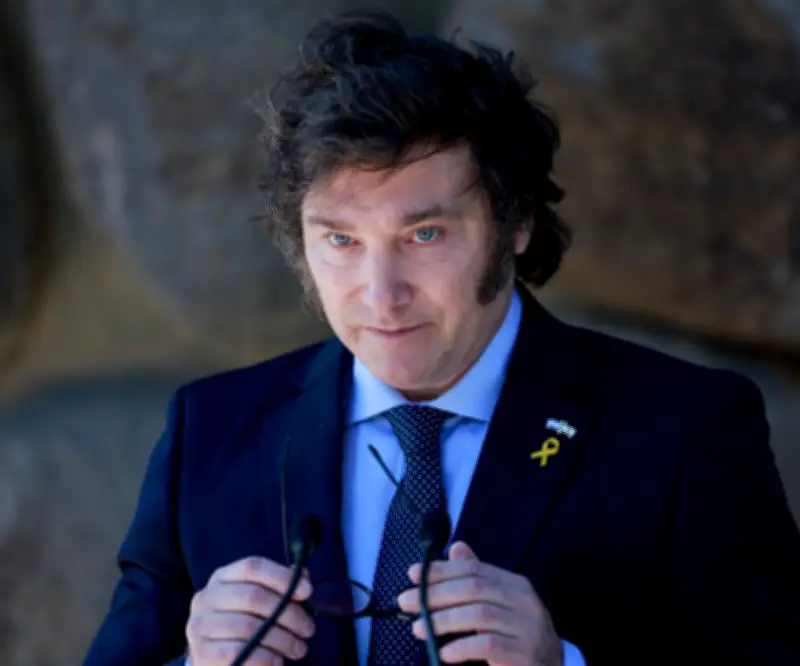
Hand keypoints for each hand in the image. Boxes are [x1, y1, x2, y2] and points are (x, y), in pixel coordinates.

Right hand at [186, 556, 315, 664]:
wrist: (218, 658)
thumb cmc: (245, 625)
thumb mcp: (261, 602)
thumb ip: (282, 587)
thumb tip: (304, 580)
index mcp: (222, 577)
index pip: (253, 566)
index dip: (283, 577)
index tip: (308, 592)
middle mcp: (206, 597)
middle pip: (253, 596)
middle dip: (288, 613)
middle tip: (308, 628)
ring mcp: (200, 625)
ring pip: (248, 626)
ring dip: (282, 639)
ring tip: (299, 648)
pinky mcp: (200, 653)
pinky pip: (238, 652)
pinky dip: (265, 657)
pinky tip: (277, 661)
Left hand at [397, 541, 562, 665]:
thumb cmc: (517, 634)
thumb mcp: (499, 603)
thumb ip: (478, 578)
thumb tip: (456, 548)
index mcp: (515, 584)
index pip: (474, 569)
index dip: (441, 570)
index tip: (412, 574)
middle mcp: (524, 600)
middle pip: (473, 588)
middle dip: (435, 593)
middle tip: (405, 602)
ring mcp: (527, 627)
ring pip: (478, 615)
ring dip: (442, 620)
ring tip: (417, 627)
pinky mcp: (525, 653)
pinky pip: (487, 645)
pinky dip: (461, 647)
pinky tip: (443, 653)